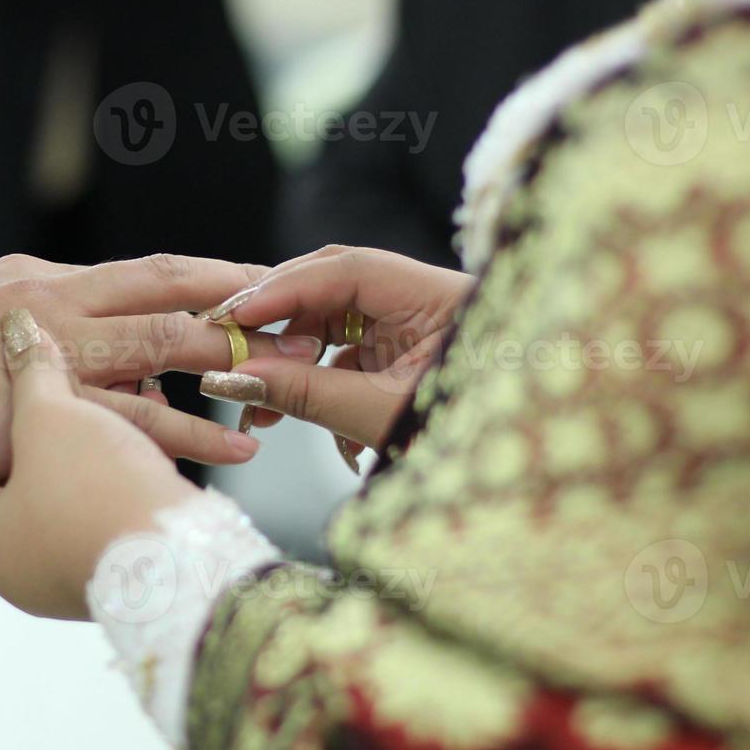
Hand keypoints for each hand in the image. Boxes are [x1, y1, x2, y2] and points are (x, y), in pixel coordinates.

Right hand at [0, 254, 319, 499]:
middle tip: (313, 319)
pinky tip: (241, 449)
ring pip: (167, 342)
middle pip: (174, 288)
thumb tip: (101, 398)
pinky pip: (134, 416)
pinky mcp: (33, 402)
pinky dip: (195, 432)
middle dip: (249, 302)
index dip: (215, 280)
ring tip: (299, 380)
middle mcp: (51, 297)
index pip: (149, 274)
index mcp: (39, 283)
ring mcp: (44, 344)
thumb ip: (46, 367)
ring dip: (238, 359)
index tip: (270, 294)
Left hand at [0, 310, 200, 619]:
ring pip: (85, 493)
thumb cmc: (94, 493)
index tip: (27, 391)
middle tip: (89, 388)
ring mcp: (76, 577)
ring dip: (111, 446)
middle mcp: (23, 571)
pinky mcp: (129, 574)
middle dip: (67, 431)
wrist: (178, 560)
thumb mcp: (48, 417)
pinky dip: (137, 472)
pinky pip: (122, 510)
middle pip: (33, 479)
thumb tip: (20, 328)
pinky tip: (159, 440)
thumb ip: (31, 371)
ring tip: (147, 400)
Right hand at [199, 246, 475, 447]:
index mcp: (443, 297)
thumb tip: (236, 377)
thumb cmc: (469, 447)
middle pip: (337, 286)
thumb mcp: (379, 418)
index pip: (351, 268)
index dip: (288, 288)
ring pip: (337, 321)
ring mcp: (417, 327)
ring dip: (294, 357)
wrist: (516, 480)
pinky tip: (291, 410)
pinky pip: (350, 352)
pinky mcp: (406, 354)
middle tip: (233, 342)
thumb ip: (306, 393)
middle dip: (282, 318)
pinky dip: (317, 378)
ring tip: (258, 397)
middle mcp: (430, 300)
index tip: (239, 315)